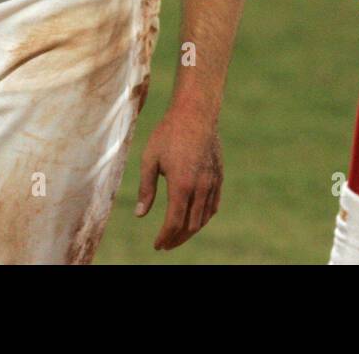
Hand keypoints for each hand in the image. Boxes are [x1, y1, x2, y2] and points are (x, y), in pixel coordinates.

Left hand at [135, 107, 222, 250]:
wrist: (195, 112)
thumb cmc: (168, 133)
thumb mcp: (150, 159)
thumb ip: (146, 189)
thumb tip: (140, 215)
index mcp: (181, 185)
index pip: (174, 222)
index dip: (165, 237)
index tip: (157, 245)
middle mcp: (200, 187)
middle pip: (190, 225)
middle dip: (177, 238)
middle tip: (165, 245)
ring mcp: (213, 182)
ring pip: (204, 217)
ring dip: (190, 230)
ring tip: (178, 235)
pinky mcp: (219, 176)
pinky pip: (213, 205)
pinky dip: (204, 217)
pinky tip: (196, 219)